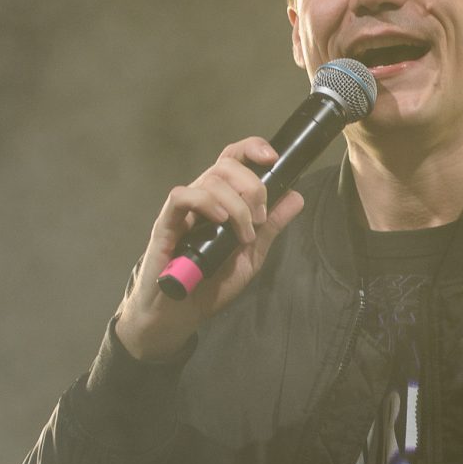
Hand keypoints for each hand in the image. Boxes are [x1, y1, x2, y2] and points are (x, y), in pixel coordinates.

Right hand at [115, 137, 304, 361]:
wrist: (181, 314)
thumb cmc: (211, 285)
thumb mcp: (251, 255)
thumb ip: (271, 227)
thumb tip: (296, 196)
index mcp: (222, 200)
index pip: (234, 159)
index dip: (252, 149)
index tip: (273, 159)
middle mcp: (203, 198)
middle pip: (227, 164)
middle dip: (253, 186)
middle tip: (260, 218)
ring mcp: (184, 210)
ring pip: (210, 178)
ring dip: (237, 204)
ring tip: (243, 234)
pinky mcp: (166, 223)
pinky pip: (182, 196)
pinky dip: (206, 200)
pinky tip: (220, 220)